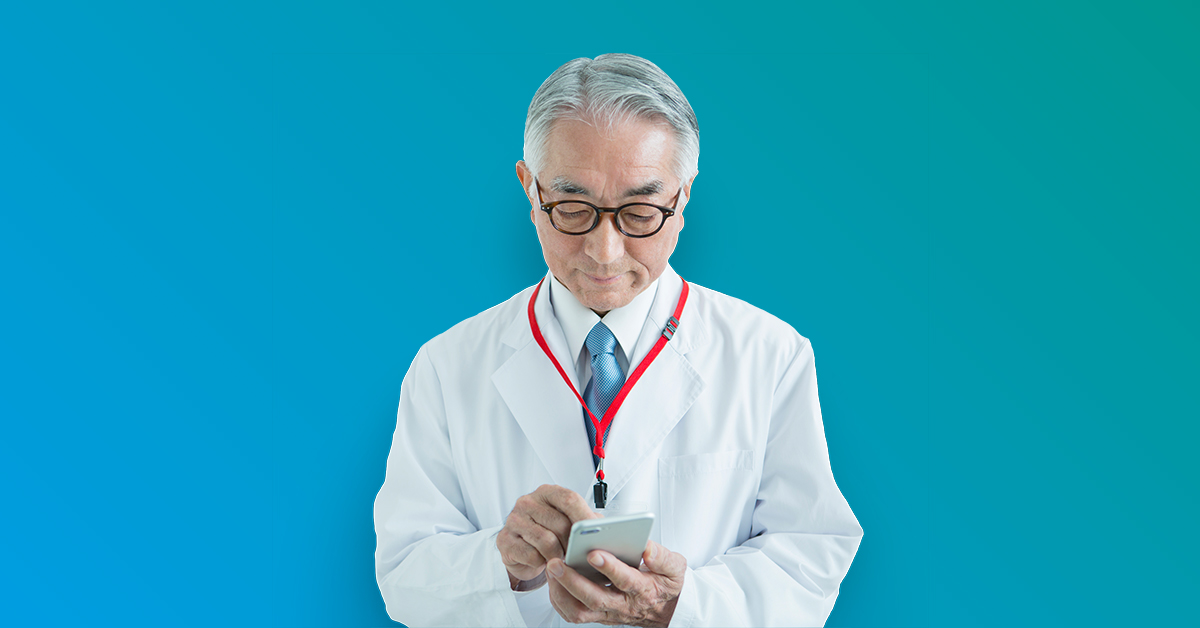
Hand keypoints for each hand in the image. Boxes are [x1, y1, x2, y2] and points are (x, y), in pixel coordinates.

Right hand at [497, 484, 599, 588]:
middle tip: (576, 554)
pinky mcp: (505, 540)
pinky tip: (543, 561)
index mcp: (546, 492)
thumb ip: (585, 520)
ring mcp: (514, 520)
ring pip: (546, 541)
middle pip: (560, 523)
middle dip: (572, 543)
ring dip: (557, 555)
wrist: (521, 551)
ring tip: (561, 558)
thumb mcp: (567, 522)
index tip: (595, 531)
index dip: (584, 516)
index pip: (569, 499)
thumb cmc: (547, 533)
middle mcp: (527, 502)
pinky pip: (531, 555)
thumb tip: (604, 527)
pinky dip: (541, 563)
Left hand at [545, 540, 686, 626]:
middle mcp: (623, 604)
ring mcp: (609, 612)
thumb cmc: (666, 585)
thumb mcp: (675, 567)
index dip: (609, 567)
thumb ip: (662, 556)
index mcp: (643, 589)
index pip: (625, 580)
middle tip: (557, 562)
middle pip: (595, 598)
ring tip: (552, 569)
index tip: (594, 553)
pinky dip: (560, 599)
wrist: (666, 609)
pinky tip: (554, 581)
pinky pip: (575, 614)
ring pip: (580, 610)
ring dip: (561, 591)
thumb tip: (647, 548)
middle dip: (573, 580)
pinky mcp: (598, 615)